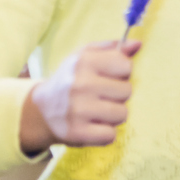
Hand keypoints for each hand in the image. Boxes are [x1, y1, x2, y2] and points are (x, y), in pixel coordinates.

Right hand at [19, 39, 138, 153]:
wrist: (41, 110)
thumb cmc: (70, 79)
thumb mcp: (85, 56)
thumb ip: (112, 48)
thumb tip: (138, 44)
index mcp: (84, 62)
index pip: (126, 66)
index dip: (121, 72)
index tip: (109, 76)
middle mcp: (80, 84)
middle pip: (126, 91)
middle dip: (118, 95)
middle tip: (101, 95)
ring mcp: (78, 110)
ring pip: (122, 114)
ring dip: (113, 115)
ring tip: (98, 111)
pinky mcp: (77, 132)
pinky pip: (110, 135)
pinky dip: (104, 133)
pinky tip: (93, 125)